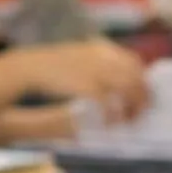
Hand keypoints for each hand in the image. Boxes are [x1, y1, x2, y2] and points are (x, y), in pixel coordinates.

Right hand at [19, 39, 150, 124]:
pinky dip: (113, 116)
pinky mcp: (88, 86)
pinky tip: (109, 124)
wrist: (29, 65)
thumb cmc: (54, 65)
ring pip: (129, 90)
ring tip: (127, 120)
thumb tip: (119, 81)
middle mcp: (104, 58)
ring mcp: (98, 71)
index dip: (141, 79)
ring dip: (132, 107)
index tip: (141, 93)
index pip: (134, 62)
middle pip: (136, 77)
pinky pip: (110, 104)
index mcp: (103, 48)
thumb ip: (100, 64)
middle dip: (142, 96)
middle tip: (139, 112)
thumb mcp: (81, 57)